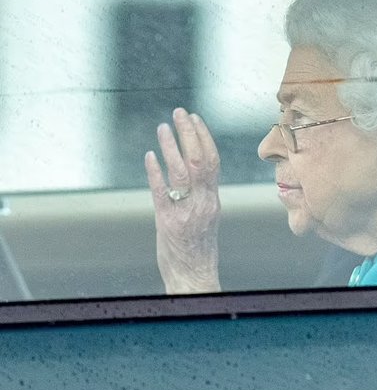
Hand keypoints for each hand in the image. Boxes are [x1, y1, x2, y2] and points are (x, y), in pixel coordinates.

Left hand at [144, 107, 221, 293]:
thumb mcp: (206, 217)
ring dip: (171, 146)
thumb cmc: (198, 249)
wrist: (195, 276)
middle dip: (189, 133)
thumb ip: (201, 195)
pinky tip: (149, 156)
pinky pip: (162, 192)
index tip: (195, 118)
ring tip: (162, 127)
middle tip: (179, 112)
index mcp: (213, 200)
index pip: (213, 161)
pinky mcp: (168, 222)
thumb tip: (194, 172)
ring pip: (182, 172)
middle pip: (200, 160)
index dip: (204, 137)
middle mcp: (203, 203)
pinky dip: (156, 172)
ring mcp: (186, 212)